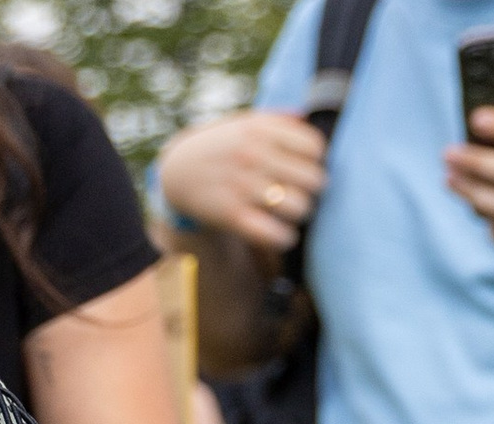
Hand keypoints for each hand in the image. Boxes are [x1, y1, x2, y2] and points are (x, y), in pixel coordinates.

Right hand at [159, 110, 328, 250]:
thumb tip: (305, 116)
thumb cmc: (221, 146)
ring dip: (299, 213)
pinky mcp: (231, 215)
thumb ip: (277, 119)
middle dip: (312, 189)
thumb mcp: (244, 122)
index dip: (316, 160)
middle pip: (313, 179)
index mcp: (260, 130)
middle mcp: (252, 155)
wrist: (177, 171)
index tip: (305, 166)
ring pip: (299, 207)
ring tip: (290, 211)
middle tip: (301, 192)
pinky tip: (279, 232)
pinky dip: (284, 238)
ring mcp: (242, 186)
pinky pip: (275, 234)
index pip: (315, 147)